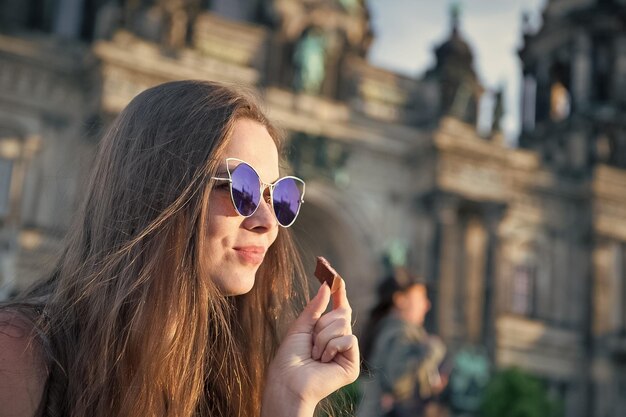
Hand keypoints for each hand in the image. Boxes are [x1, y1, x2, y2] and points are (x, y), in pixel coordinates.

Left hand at [261, 278, 359, 416]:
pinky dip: (332, 346)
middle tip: (311, 341)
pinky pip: (349, 339)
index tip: (335, 275)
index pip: (338, 307)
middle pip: (341, 314)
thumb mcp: (301, 326)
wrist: (288, 380)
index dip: (338, 292)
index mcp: (327, 331)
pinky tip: (323, 360)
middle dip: (322, 324)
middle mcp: (339, 340)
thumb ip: (315, 307)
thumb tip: (326, 287)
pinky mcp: (352, 363)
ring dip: (323, 337)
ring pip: (343, 325)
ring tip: (315, 354)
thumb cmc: (290, 357)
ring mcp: (346, 352)